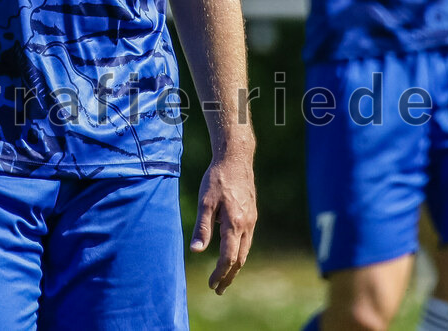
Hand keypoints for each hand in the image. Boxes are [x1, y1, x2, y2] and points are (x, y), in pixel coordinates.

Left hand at [189, 151, 256, 293]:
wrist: (236, 159)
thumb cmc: (217, 178)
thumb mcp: (205, 202)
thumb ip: (202, 227)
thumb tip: (196, 251)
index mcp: (235, 223)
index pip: (229, 257)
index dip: (220, 273)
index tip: (211, 284)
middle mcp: (247, 224)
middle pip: (240, 259)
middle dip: (229, 276)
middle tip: (218, 289)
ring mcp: (251, 220)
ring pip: (245, 250)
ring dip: (235, 266)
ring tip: (224, 277)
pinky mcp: (251, 214)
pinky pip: (247, 240)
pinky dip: (239, 253)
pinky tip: (232, 254)